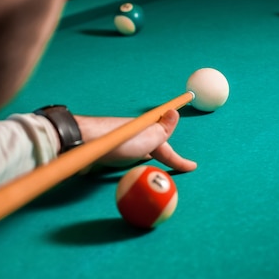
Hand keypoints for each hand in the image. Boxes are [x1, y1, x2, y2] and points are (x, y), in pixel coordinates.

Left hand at [74, 109, 195, 172]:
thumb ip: (163, 129)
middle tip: (176, 164)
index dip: (180, 159)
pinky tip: (134, 165)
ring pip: (142, 151)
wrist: (85, 142)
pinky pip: (129, 157)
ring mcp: (123, 143)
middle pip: (155, 147)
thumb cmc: (119, 142)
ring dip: (151, 156)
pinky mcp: (111, 150)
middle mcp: (136, 136)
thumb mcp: (147, 137)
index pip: (168, 148)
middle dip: (165, 153)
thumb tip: (175, 111)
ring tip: (158, 163)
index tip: (193, 167)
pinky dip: (136, 160)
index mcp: (148, 132)